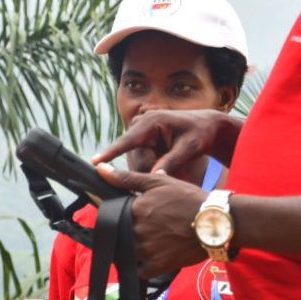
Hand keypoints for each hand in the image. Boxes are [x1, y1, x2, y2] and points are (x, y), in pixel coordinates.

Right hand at [92, 109, 239, 176]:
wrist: (205, 126)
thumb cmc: (199, 134)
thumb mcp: (189, 148)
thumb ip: (171, 162)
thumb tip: (154, 177)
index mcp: (151, 122)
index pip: (127, 140)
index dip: (110, 152)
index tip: (95, 162)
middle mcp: (141, 125)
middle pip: (137, 158)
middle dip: (154, 170)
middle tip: (180, 174)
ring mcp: (140, 132)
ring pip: (140, 162)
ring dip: (157, 170)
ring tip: (180, 169)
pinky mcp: (141, 141)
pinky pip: (143, 160)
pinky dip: (156, 167)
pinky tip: (171, 165)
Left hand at [95, 164, 207, 276]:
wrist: (216, 223)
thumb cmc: (189, 199)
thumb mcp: (159, 182)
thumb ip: (127, 178)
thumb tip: (100, 170)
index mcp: (135, 209)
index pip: (114, 214)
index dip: (123, 215)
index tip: (134, 215)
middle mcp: (137, 230)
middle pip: (121, 234)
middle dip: (129, 231)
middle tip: (151, 227)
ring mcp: (146, 250)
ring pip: (129, 252)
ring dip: (136, 248)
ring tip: (155, 240)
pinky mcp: (157, 266)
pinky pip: (140, 270)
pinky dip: (144, 265)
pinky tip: (156, 255)